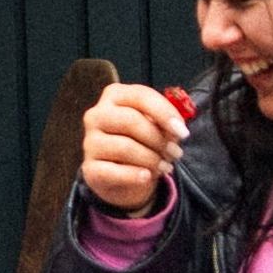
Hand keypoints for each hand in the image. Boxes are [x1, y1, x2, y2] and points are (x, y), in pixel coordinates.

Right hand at [79, 83, 191, 214]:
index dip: (165, 113)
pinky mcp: (89, 168)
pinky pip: (115, 171)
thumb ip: (165, 122)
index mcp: (114, 95)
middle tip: (176, 153)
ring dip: (152, 159)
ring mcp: (90, 142)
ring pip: (125, 147)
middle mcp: (96, 115)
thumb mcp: (156, 126)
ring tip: (165, 166)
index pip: (140, 96)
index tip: (183, 132)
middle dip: (159, 139)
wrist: (123, 175)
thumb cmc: (142, 142)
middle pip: (131, 121)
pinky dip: (136, 175)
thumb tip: (177, 130)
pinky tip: (147, 176)